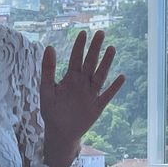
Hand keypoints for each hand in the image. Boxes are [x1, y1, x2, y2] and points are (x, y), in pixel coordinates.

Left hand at [39, 31, 124, 160]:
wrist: (60, 133)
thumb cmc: (52, 111)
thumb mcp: (46, 89)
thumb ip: (47, 70)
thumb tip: (49, 47)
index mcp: (70, 77)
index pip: (75, 58)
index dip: (79, 47)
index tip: (83, 33)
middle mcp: (82, 83)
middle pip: (90, 63)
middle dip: (95, 48)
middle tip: (100, 33)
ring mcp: (91, 94)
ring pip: (100, 75)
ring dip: (106, 63)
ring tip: (112, 48)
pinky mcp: (97, 106)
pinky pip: (107, 95)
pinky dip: (114, 87)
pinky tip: (121, 77)